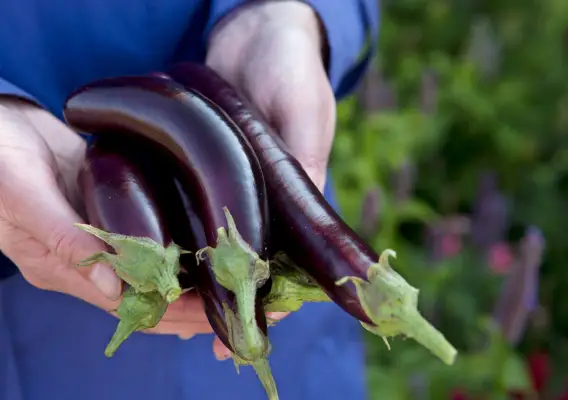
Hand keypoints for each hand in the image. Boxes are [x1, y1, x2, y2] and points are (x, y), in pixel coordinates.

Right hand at [0, 99, 212, 341]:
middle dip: (194, 304)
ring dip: (193, 277)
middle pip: (151, 295)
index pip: (129, 308)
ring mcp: (104, 236)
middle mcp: (89, 262)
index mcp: (63, 269)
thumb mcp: (24, 197)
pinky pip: (151, 236)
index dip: (173, 314)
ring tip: (235, 277)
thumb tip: (113, 287)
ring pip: (155, 269)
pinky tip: (209, 242)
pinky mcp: (113, 210)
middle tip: (241, 299)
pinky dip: (180, 245)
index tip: (215, 315)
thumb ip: (64, 240)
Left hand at [205, 0, 335, 356]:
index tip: (256, 328)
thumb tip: (310, 200)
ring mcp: (233, 184)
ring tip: (182, 311)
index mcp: (298, 190)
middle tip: (212, 336)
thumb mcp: (302, 104)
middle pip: (255, 257)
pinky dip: (180, 234)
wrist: (253, 31)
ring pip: (221, 240)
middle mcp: (265, 195)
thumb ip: (307, 150)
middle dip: (237, 296)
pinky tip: (163, 259)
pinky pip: (192, 208)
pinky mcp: (203, 168)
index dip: (280, 294)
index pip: (295, 255)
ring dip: (205, 275)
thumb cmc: (289, 64)